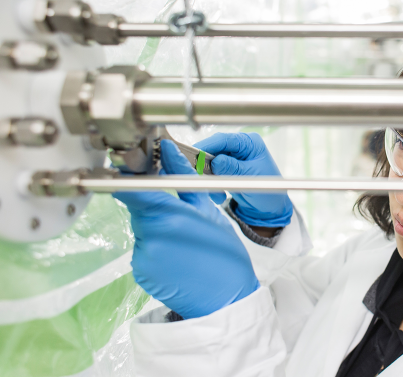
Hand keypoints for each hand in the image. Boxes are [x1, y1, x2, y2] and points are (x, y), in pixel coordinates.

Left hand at [114, 140, 258, 318]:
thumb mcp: (208, 210)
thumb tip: (168, 151)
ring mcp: (142, 256)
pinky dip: (155, 247)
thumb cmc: (224, 255)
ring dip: (155, 227)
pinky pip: (142, 249)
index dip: (129, 176)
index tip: (131, 170)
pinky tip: (175, 255)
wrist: (225, 299)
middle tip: (178, 213)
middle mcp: (150, 236)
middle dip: (153, 205)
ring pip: (141, 229)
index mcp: (169, 216)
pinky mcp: (139, 272)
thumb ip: (183, 179)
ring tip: (182, 239)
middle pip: (139, 208)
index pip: (132, 188)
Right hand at [194, 133, 292, 227]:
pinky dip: (213, 186)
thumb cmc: (269, 190)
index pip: (225, 140)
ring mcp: (232, 159)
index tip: (195, 155)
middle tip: (200, 177)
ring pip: (210, 164)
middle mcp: (240, 148)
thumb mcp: (251, 177)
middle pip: (214, 150)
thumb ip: (233, 168)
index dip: (208, 146)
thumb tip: (215, 161)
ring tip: (218, 194)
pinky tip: (220, 196)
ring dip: (210, 180)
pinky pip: (211, 175)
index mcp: (250, 143)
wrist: (268, 208)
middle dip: (206, 166)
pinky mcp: (226, 171)